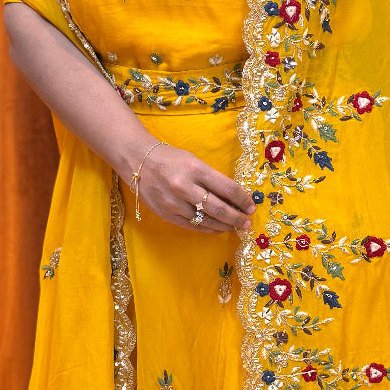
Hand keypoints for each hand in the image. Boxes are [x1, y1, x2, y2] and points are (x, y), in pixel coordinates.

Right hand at [134, 143, 255, 232]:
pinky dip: (209, 229)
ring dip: (225, 226)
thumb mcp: (195, 162)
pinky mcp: (167, 215)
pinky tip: (218, 228)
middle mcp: (184, 187)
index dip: (243, 200)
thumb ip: (213, 179)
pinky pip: (193, 226)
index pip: (228, 188)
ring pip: (207, 221)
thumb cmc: (171, 159)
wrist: (138, 161)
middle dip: (237, 218)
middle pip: (219, 209)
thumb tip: (236, 197)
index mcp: (195, 170)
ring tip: (236, 227)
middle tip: (247, 223)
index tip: (251, 206)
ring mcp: (174, 203)